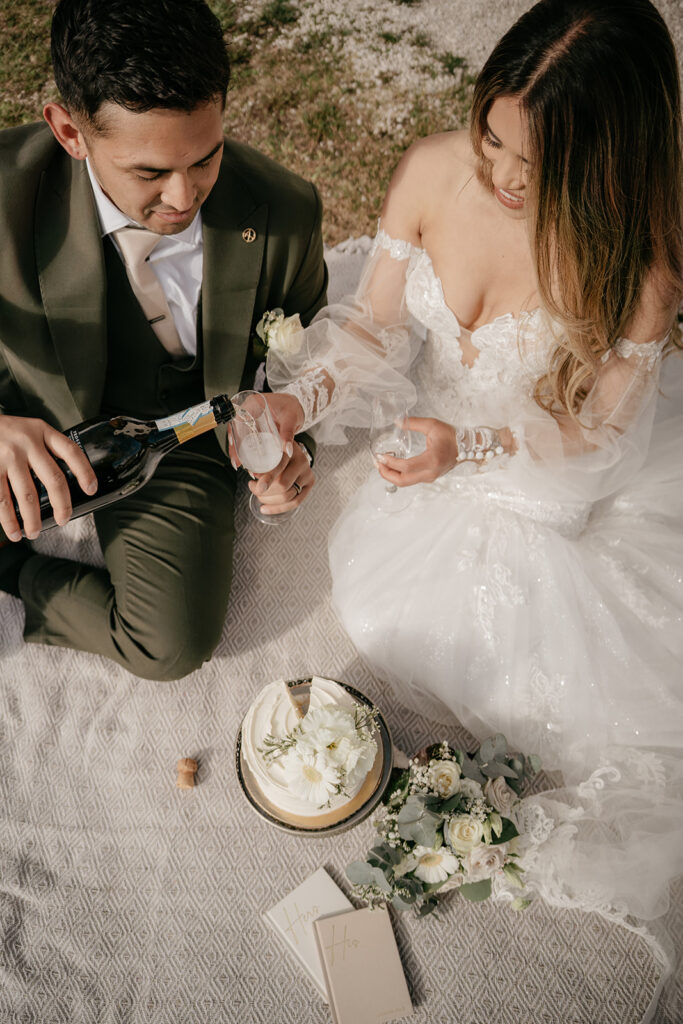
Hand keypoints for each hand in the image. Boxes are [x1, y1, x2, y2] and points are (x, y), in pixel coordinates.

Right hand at [0, 414, 97, 539]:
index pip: (71, 451)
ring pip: (27, 495)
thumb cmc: (5, 431)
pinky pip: (2, 500)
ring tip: (34, 532)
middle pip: (53, 478)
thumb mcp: (29, 430)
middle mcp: (27, 443)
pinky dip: (8, 520)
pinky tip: (14, 530)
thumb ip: (45, 448)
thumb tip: (62, 484)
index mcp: (41, 431)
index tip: (91, 489)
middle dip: (62, 505)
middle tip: (63, 519)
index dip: (84, 471)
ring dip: (33, 519)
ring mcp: (8, 456)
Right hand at [227, 392, 303, 470]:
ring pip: (240, 436)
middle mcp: (249, 411)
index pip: (237, 418)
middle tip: (237, 462)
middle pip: (236, 430)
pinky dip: (246, 450)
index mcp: (254, 403)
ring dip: (238, 450)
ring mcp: (252, 420)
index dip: (233, 433)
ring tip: (240, 465)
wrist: (297, 406)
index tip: (234, 447)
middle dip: (234, 447)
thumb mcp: (291, 418)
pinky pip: (248, 439)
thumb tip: (287, 450)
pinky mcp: (256, 428)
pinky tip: (247, 461)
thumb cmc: (293, 406)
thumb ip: (288, 434)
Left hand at [248, 439, 313, 514]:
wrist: (292, 449)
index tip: (253, 485)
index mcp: (291, 450)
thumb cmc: (275, 449)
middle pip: (283, 485)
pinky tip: (264, 509)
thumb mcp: (267, 448)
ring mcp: (307, 474)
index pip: (279, 467)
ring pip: (288, 497)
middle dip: (264, 491)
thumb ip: (260, 459)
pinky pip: (295, 502)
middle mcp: (302, 462)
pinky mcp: (309, 484)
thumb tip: (253, 474)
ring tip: (258, 495)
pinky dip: (278, 508)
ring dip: (269, 500)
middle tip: (252, 486)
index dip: (267, 478)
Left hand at [374, 416, 457, 486]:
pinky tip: (392, 466)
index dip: (390, 463)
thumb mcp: (432, 425)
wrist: (466, 447)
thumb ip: (413, 423)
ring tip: (381, 464)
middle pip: (402, 481)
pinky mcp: (429, 478)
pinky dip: (399, 475)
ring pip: (405, 483)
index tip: (380, 456)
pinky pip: (410, 480)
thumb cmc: (452, 436)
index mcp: (432, 460)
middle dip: (386, 473)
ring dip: (390, 475)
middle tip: (377, 462)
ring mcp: (430, 477)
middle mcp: (430, 472)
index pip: (406, 467)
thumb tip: (397, 421)